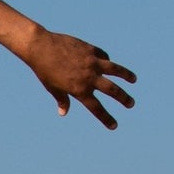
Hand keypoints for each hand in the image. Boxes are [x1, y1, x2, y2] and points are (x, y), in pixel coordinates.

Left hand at [21, 27, 136, 129]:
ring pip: (116, 70)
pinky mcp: (91, 50)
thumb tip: (64, 113)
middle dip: (124, 98)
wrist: (40, 47)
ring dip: (127, 75)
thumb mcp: (52, 88)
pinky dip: (107, 60)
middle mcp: (89, 77)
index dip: (106, 118)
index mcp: (79, 90)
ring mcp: (92, 62)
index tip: (114, 126)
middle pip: (112, 90)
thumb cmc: (44, 70)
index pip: (96, 108)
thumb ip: (62, 99)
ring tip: (133, 80)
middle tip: (130, 104)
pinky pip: (103, 56)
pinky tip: (110, 63)